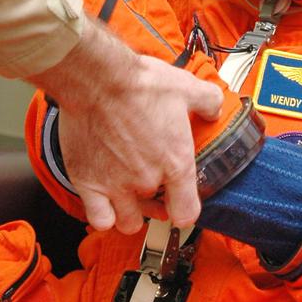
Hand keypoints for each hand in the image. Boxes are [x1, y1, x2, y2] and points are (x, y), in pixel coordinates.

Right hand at [31, 19, 221, 232]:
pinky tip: (104, 200)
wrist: (98, 79)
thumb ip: (207, 102)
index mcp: (175, 163)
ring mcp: (115, 185)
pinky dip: (102, 214)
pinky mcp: (87, 182)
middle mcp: (147, 180)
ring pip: (127, 222)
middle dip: (157, 202)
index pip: (187, 212)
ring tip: (129, 195)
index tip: (181, 202)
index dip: (185, 210)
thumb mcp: (186, 87)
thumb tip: (214, 109)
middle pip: (157, 213)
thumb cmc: (139, 83)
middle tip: (152, 185)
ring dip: (130, 213)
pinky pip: (99, 218)